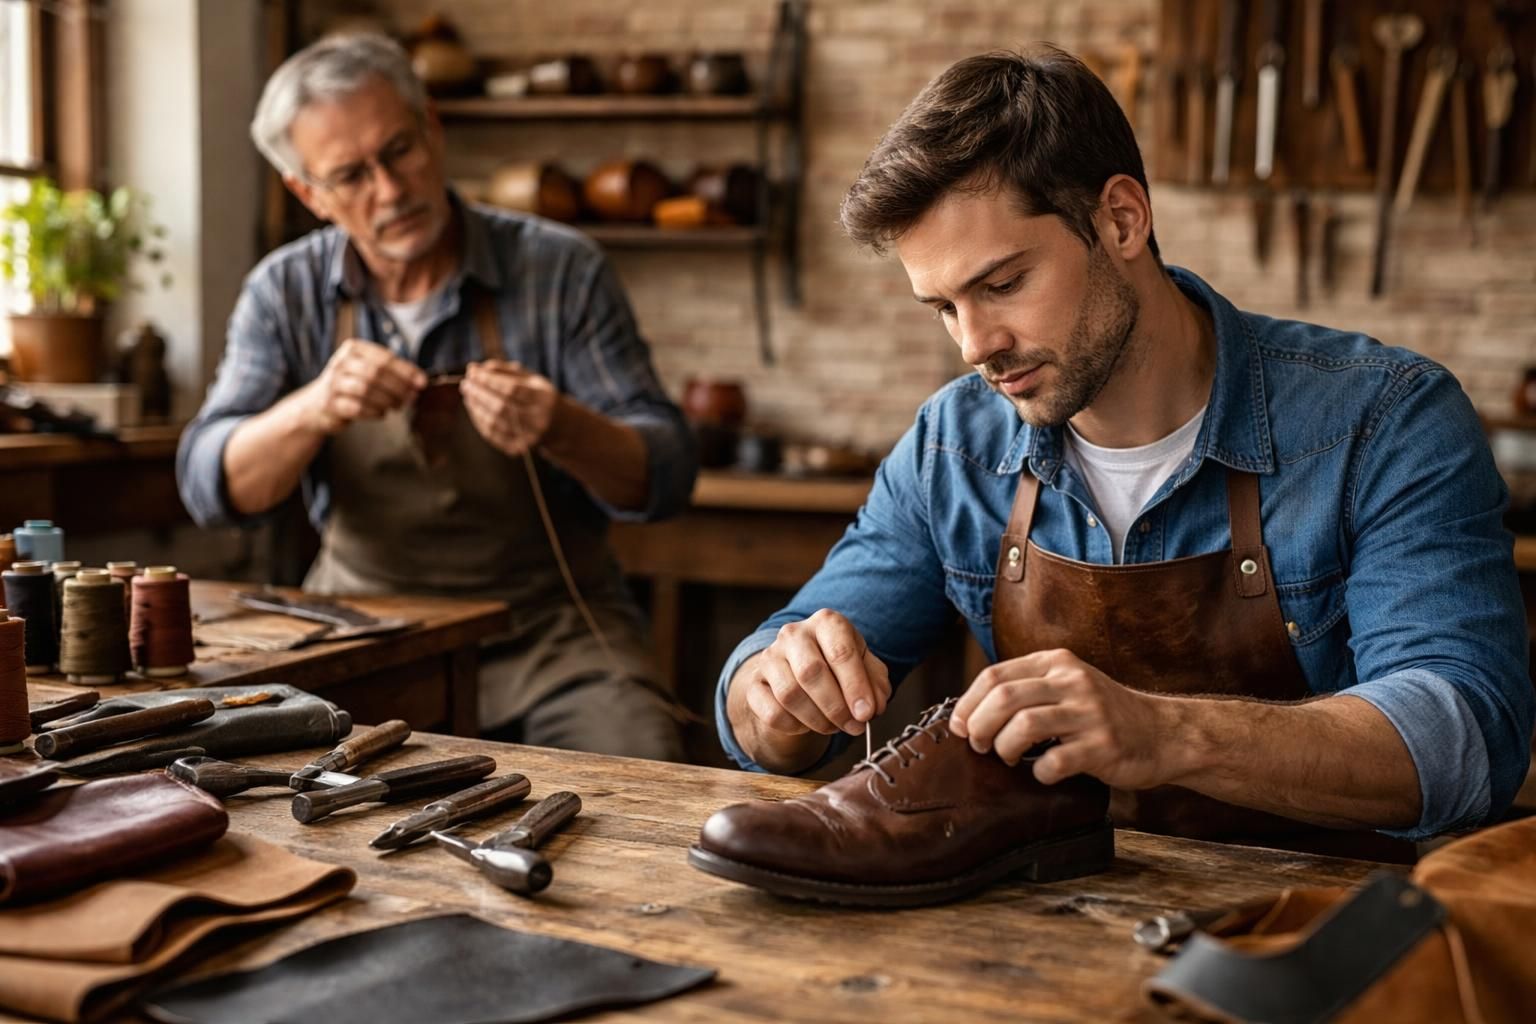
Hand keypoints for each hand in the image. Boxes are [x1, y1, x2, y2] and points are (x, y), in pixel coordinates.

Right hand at [304, 338, 425, 433]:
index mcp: (353, 349)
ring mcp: (333, 383)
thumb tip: (420, 381)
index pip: (384, 358)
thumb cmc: (351, 384)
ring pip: (366, 390)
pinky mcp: (330, 404)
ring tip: (397, 406)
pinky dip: (375, 412)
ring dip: (388, 400)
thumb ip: (391, 371)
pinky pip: (357, 408)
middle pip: (376, 373)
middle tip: (412, 397)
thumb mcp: (366, 369)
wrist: (317, 404)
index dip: (406, 371)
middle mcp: (340, 362)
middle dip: (398, 387)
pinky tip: (382, 413)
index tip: (422, 383)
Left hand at [460, 360, 560, 456]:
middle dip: (479, 393)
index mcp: (545, 400)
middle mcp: (539, 421)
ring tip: (468, 393)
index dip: (489, 380)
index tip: (473, 371)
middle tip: (466, 383)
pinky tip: (474, 408)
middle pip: (501, 406)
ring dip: (476, 406)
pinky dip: (478, 420)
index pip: (512, 389)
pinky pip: (492, 435)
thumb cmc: (540, 397)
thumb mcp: (531, 379)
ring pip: (494, 422)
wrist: (560, 427)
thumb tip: (475, 368)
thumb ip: (505, 370)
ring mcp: (529, 438)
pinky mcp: (518, 449)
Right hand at [737, 609, 891, 736]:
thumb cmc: (840, 668)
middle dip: (836, 707)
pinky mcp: (754, 682)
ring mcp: (769, 656)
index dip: (855, 687)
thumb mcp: (867, 669)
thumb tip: (872, 707)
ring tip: (834, 726)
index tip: (866, 714)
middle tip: (854, 726)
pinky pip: (771, 712)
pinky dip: (794, 726)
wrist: (801, 670)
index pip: (840, 652)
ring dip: (817, 719)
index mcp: (826, 622)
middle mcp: (793, 633)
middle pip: (811, 672)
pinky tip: (807, 725)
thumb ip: (876, 686)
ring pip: (790, 694)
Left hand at [949, 648, 1172, 788]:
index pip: (994, 676)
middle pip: (1004, 697)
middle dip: (979, 726)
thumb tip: (970, 712)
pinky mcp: (1102, 746)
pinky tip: (1044, 775)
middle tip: (978, 746)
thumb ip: (1027, 689)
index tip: (958, 727)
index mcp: (1056, 664)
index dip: (967, 704)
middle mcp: (1072, 682)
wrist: (1162, 733)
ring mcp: (1089, 713)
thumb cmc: (1102, 715)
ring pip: (1024, 725)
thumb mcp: (1067, 686)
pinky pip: (1055, 761)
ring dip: (1004, 747)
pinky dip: (1040, 773)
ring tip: (1007, 759)